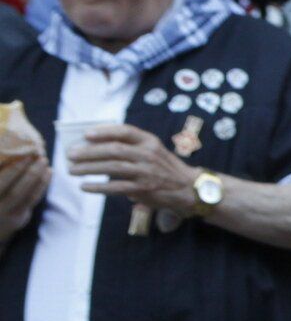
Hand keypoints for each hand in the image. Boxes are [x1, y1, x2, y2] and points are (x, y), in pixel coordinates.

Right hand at [0, 154, 51, 239]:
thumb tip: (7, 153)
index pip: (2, 183)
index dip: (14, 171)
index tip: (24, 156)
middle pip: (15, 191)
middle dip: (29, 173)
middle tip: (39, 156)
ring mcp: (8, 214)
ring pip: (26, 196)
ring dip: (38, 178)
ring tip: (44, 161)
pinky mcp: (19, 218)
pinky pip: (33, 200)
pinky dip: (42, 185)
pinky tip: (48, 172)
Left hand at [69, 126, 198, 212]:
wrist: (189, 189)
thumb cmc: (165, 169)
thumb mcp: (153, 151)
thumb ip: (131, 147)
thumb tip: (95, 146)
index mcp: (150, 142)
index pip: (125, 131)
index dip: (104, 131)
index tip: (86, 134)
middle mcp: (148, 154)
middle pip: (114, 150)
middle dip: (89, 152)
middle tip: (70, 155)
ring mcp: (147, 172)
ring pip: (112, 167)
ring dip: (89, 168)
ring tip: (72, 170)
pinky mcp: (145, 189)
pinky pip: (116, 187)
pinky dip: (99, 187)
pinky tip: (85, 186)